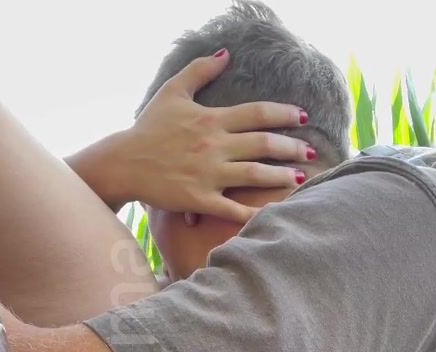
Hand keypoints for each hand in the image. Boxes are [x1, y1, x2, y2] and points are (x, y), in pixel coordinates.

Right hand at [69, 50, 313, 223]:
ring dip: (282, 177)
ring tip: (301, 178)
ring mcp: (208, 174)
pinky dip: (253, 214)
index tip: (302, 117)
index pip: (257, 113)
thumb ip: (200, 70)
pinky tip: (272, 215)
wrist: (124, 162)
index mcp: (212, 120)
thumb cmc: (149, 128)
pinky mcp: (200, 200)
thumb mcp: (173, 91)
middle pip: (263, 144)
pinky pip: (233, 209)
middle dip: (292, 147)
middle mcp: (214, 146)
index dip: (284, 114)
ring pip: (255, 175)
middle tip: (311, 151)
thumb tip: (225, 53)